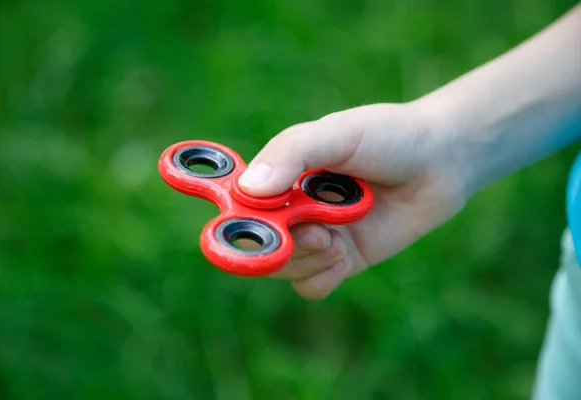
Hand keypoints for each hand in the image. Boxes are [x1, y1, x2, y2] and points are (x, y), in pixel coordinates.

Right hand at [238, 102, 467, 299]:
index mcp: (280, 173)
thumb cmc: (387, 136)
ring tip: (336, 239)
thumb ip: (292, 154)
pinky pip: (311, 285)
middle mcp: (292, 207)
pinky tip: (343, 256)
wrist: (440, 159)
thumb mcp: (338, 133)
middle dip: (277, 244)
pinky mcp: (342, 259)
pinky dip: (320, 277)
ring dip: (305, 259)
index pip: (236, 202)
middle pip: (256, 243)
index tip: (247, 222)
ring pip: (283, 267)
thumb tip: (248, 190)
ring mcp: (316, 235)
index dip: (231, 216)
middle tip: (314, 231)